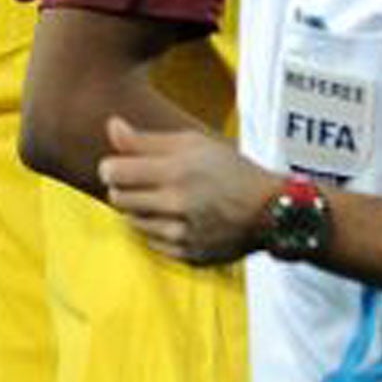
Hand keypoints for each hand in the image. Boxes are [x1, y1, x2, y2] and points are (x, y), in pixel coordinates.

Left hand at [97, 116, 278, 264]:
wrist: (270, 212)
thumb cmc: (230, 170)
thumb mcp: (192, 143)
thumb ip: (146, 139)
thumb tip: (111, 125)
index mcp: (176, 171)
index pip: (113, 172)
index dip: (110, 167)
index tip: (121, 165)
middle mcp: (177, 205)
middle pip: (118, 199)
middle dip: (124, 188)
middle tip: (145, 182)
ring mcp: (183, 235)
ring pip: (133, 222)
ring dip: (141, 210)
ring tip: (167, 199)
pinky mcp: (188, 256)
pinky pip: (152, 243)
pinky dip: (157, 231)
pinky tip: (177, 219)